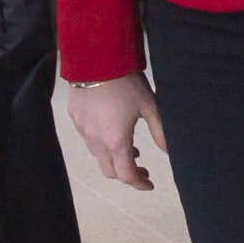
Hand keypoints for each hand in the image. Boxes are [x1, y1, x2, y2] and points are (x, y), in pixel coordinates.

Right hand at [70, 74, 167, 190]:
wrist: (95, 58)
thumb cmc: (126, 82)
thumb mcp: (150, 106)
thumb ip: (160, 132)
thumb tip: (169, 151)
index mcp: (116, 141)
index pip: (127, 175)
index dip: (139, 184)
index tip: (149, 184)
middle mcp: (96, 141)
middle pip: (109, 171)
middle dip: (126, 175)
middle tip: (142, 169)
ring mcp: (82, 130)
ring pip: (98, 155)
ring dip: (114, 158)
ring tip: (131, 149)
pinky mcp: (75, 118)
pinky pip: (88, 138)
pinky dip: (102, 143)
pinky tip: (111, 130)